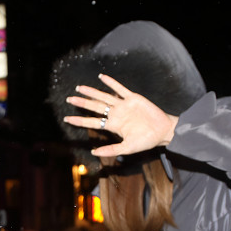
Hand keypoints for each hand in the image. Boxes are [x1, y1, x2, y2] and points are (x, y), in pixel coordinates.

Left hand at [64, 73, 179, 157]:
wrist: (163, 131)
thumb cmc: (147, 141)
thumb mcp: (127, 148)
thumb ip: (110, 150)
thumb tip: (93, 153)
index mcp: (113, 125)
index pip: (92, 122)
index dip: (79, 120)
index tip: (67, 119)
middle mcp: (115, 114)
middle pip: (95, 107)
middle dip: (82, 102)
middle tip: (69, 98)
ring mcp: (123, 105)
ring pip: (104, 97)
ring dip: (92, 92)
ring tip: (79, 87)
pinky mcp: (133, 98)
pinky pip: (120, 89)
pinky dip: (111, 83)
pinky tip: (102, 77)